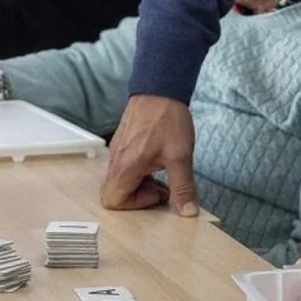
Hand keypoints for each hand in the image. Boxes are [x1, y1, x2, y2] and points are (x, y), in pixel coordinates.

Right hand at [100, 94, 197, 215]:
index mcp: (125, 166)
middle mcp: (116, 159)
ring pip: (119, 180)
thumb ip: (183, 187)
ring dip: (139, 184)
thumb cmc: (167, 119)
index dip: (135, 204)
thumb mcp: (180, 156)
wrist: (159, 88)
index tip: (157, 193)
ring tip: (161, 173)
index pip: (112, 200)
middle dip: (138, 196)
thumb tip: (187, 211)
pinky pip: (123, 167)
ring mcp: (117, 150)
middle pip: (114, 192)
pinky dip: (138, 171)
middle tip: (161, 186)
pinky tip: (157, 160)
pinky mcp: (121, 143)